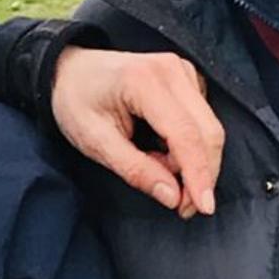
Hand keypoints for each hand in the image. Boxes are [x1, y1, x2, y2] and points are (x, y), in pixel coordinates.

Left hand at [50, 46, 222, 217]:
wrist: (70, 70)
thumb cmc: (76, 102)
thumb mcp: (94, 141)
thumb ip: (135, 170)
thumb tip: (173, 196)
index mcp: (144, 81)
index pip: (185, 135)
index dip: (199, 175)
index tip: (204, 207)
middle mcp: (171, 70)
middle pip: (208, 132)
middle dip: (201, 175)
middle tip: (181, 206)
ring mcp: (182, 71)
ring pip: (208, 129)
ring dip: (193, 161)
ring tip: (156, 167)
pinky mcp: (187, 79)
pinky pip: (202, 121)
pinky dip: (189, 146)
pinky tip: (162, 150)